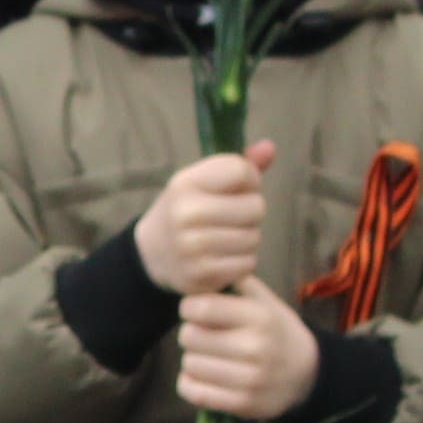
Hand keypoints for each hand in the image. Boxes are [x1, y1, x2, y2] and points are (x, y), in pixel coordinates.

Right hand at [134, 141, 275, 297]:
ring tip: (228, 236)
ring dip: (248, 238)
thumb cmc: (187, 209)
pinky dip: (242, 261)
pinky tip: (224, 256)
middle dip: (251, 212)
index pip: (241, 170)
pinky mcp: (201, 275)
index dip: (251, 179)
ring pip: (254, 238)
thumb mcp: (203, 181)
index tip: (239, 188)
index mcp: (186, 182)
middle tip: (233, 217)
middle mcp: (186, 213)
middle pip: (255, 207)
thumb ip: (239, 165)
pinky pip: (247, 264)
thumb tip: (270, 147)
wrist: (152, 252)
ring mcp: (192, 247)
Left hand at [177, 282, 321, 420]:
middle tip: (204, 336)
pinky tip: (202, 377)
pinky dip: (189, 384)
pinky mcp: (242, 404)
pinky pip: (194, 392)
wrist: (306, 374)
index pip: (201, 308)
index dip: (189, 307)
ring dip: (192, 360)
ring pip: (189, 365)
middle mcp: (255, 348)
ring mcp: (250, 379)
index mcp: (259, 317)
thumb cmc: (276, 331)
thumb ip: (237, 282)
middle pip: (189, 336)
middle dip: (191, 334)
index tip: (195, 311)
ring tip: (208, 357)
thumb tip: (206, 269)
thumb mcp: (265, 301)